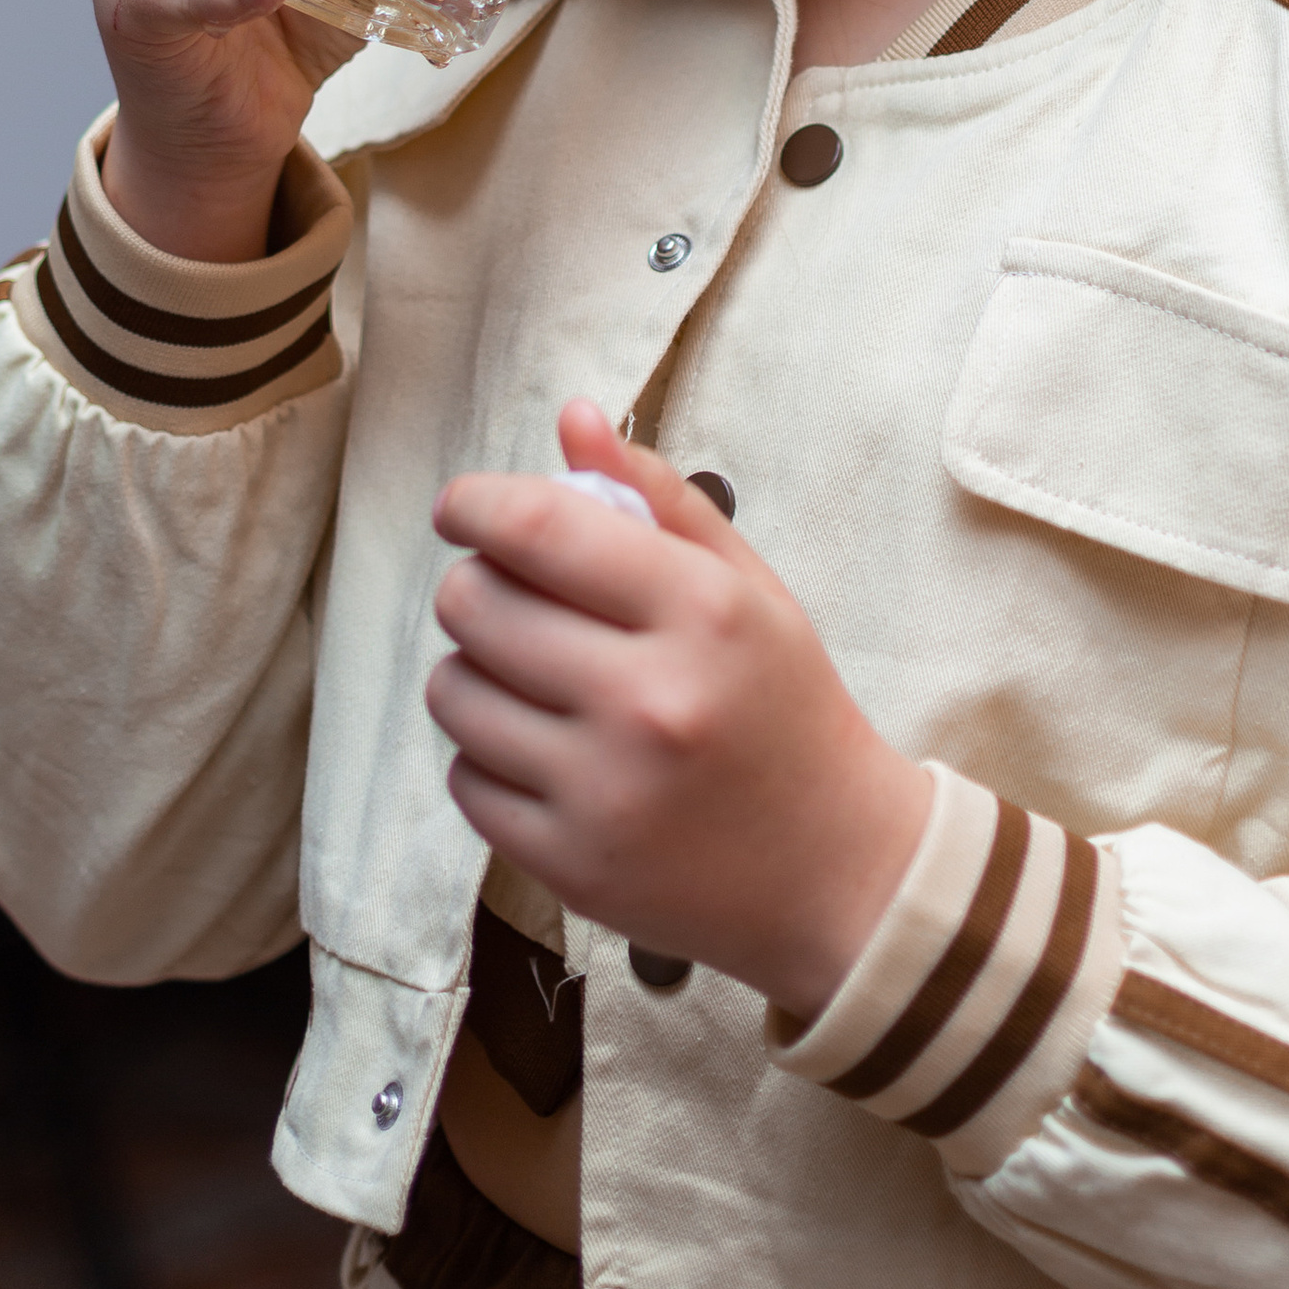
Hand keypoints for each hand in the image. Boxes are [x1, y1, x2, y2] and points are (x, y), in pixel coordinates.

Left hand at [428, 401, 931, 1023]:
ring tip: (527, 675)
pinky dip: (485, 755)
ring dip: (472, 669)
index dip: (477, 505)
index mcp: (700, 611)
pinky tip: (540, 748)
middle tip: (510, 596)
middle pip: (477, 604)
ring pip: (454, 691)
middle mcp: (648, 700)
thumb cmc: (785, 708)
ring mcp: (604, 790)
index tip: (463, 508)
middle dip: (477, 584)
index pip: (540, 528)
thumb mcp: (748, 586)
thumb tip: (571, 418)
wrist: (834, 870)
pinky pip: (464, 779)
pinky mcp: (570, 863)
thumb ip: (659, 495)